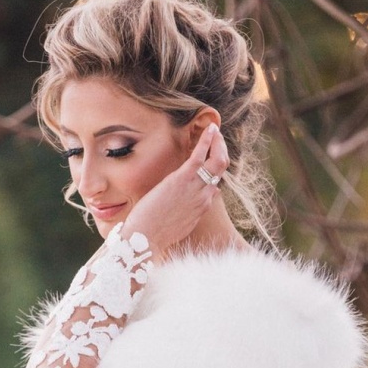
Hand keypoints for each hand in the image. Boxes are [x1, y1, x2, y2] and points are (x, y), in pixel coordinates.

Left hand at [123, 122, 228, 257]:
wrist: (145, 239)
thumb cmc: (156, 234)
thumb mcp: (179, 226)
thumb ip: (190, 213)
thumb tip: (202, 202)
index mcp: (201, 207)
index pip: (214, 186)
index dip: (214, 172)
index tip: (211, 160)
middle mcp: (204, 197)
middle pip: (221, 170)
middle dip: (222, 151)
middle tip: (217, 139)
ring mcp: (196, 188)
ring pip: (218, 161)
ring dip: (218, 143)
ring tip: (214, 130)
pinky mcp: (183, 179)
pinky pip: (201, 155)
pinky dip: (207, 140)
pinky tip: (209, 128)